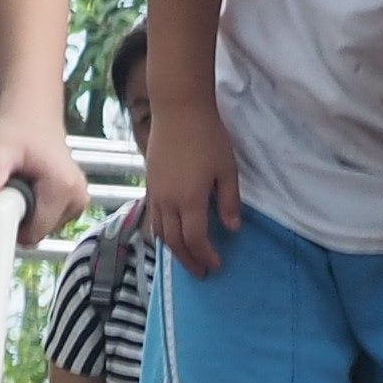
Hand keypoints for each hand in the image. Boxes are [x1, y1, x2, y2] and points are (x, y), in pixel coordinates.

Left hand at [0, 106, 89, 245]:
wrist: (33, 117)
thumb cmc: (16, 131)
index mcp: (63, 189)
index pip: (32, 234)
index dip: (8, 222)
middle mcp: (78, 198)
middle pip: (36, 233)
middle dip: (15, 216)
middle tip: (7, 186)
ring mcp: (79, 202)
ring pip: (41, 229)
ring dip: (23, 213)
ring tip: (18, 183)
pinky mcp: (76, 204)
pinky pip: (47, 221)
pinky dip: (33, 210)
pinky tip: (29, 187)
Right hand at [144, 98, 243, 278]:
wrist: (178, 110)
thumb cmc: (208, 137)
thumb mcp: (227, 169)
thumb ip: (229, 201)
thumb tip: (232, 229)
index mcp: (190, 200)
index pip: (196, 239)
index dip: (206, 256)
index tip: (217, 265)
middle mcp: (168, 202)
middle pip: (175, 242)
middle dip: (189, 260)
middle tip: (201, 273)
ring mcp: (156, 193)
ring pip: (160, 232)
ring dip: (173, 250)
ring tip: (187, 258)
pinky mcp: (150, 185)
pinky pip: (153, 218)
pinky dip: (162, 233)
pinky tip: (171, 235)